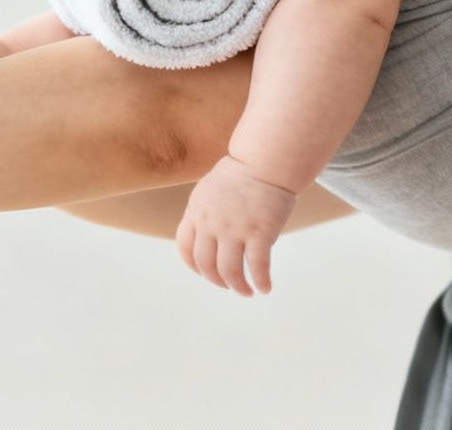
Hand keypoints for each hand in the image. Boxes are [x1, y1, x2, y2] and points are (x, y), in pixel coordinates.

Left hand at [175, 154, 297, 295]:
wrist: (266, 159)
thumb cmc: (242, 172)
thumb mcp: (209, 189)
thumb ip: (202, 212)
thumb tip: (204, 235)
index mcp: (196, 211)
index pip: (185, 248)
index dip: (194, 266)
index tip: (205, 273)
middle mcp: (211, 223)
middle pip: (205, 265)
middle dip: (216, 280)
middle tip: (228, 286)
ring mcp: (235, 229)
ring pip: (229, 271)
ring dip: (238, 287)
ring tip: (246, 291)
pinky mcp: (260, 233)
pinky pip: (257, 267)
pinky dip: (261, 282)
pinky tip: (265, 288)